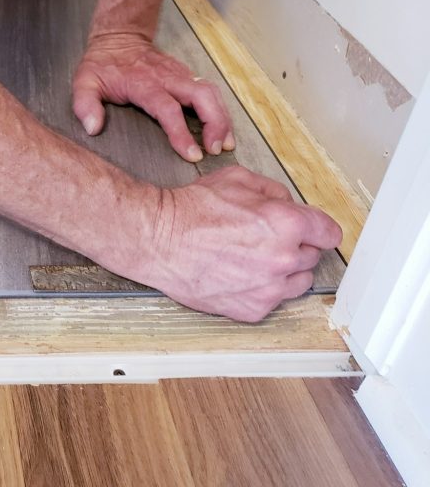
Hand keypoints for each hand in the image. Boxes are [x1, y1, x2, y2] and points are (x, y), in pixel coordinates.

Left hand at [72, 32, 233, 161]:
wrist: (119, 38)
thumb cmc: (103, 64)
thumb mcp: (84, 82)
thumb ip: (85, 104)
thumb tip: (92, 128)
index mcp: (143, 83)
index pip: (167, 108)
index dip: (181, 132)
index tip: (191, 154)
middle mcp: (167, 78)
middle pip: (202, 96)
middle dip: (215, 123)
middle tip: (217, 149)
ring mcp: (180, 76)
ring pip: (211, 93)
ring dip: (222, 118)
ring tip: (225, 143)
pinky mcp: (187, 76)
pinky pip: (209, 92)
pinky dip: (219, 111)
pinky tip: (222, 130)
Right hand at [138, 166, 341, 321]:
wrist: (159, 239)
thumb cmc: (191, 210)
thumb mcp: (236, 179)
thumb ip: (273, 190)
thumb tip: (286, 204)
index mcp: (286, 223)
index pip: (330, 232)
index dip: (317, 228)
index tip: (311, 231)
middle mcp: (283, 258)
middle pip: (313, 257)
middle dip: (295, 245)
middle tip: (266, 238)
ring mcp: (269, 288)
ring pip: (299, 282)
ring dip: (285, 270)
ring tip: (256, 259)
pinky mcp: (252, 309)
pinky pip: (273, 300)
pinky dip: (262, 289)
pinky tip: (241, 274)